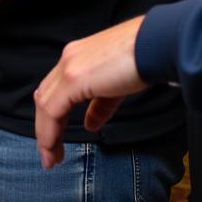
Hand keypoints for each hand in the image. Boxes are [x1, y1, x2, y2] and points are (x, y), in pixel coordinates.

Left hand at [33, 16, 146, 169]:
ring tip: (50, 158)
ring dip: (45, 134)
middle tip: (50, 154)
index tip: (55, 141)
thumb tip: (90, 124)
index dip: (51, 116)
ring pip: (45, 105)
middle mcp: (68, 59)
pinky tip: (53, 147)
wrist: (157, 43)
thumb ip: (100, 104)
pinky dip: (49, 131)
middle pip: (45, 98)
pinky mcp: (74, 77)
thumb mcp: (117, 85)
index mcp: (77, 57)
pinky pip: (52, 109)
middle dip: (45, 128)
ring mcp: (68, 66)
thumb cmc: (145, 57)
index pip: (54, 90)